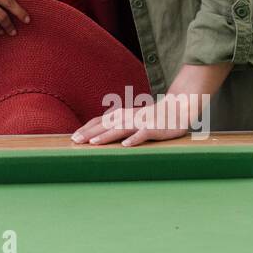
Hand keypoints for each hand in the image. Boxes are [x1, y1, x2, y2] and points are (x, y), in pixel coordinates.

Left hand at [70, 101, 189, 146]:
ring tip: (93, 143)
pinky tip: (126, 145)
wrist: (178, 108)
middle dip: (90, 132)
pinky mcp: (155, 128)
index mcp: (122, 115)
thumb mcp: (132, 119)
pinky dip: (135, 139)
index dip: (86, 128)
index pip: (100, 121)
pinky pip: (144, 134)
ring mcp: (141, 122)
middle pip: (106, 125)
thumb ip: (118, 124)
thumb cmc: (152, 117)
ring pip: (121, 128)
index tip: (73, 136)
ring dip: (107, 136)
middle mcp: (129, 117)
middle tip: (75, 141)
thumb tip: (99, 133)